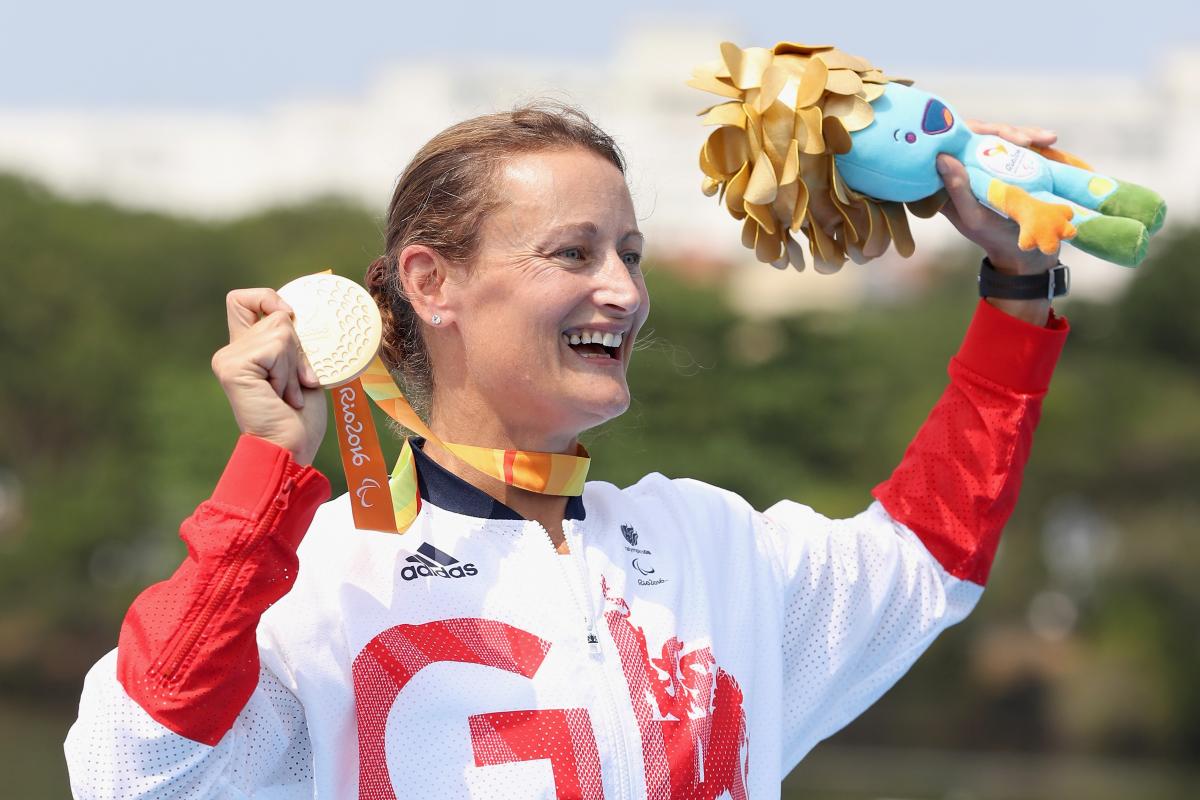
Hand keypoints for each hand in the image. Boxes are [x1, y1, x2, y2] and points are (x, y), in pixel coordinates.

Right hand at [211, 289, 327, 464]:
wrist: (291, 449)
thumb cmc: (300, 418)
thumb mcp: (299, 369)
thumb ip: (290, 342)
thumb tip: (293, 312)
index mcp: (245, 350)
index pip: (242, 300)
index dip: (268, 298)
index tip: (290, 318)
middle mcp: (230, 352)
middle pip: (276, 315)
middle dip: (299, 349)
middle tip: (297, 383)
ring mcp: (228, 359)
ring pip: (280, 329)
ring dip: (296, 365)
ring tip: (288, 393)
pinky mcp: (233, 367)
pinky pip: (276, 346)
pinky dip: (288, 370)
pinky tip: (281, 395)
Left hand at [936, 121, 1060, 324]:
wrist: (1028, 253)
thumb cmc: (996, 238)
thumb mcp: (974, 217)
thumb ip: (958, 190)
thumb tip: (941, 157)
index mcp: (946, 184)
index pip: (947, 146)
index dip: (963, 133)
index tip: (988, 134)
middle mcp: (963, 172)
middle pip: (975, 135)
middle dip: (1002, 131)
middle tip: (1025, 140)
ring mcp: (987, 167)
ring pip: (997, 137)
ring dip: (1022, 133)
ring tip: (1046, 139)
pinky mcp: (1008, 165)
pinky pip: (1016, 145)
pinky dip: (1034, 140)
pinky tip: (1050, 139)